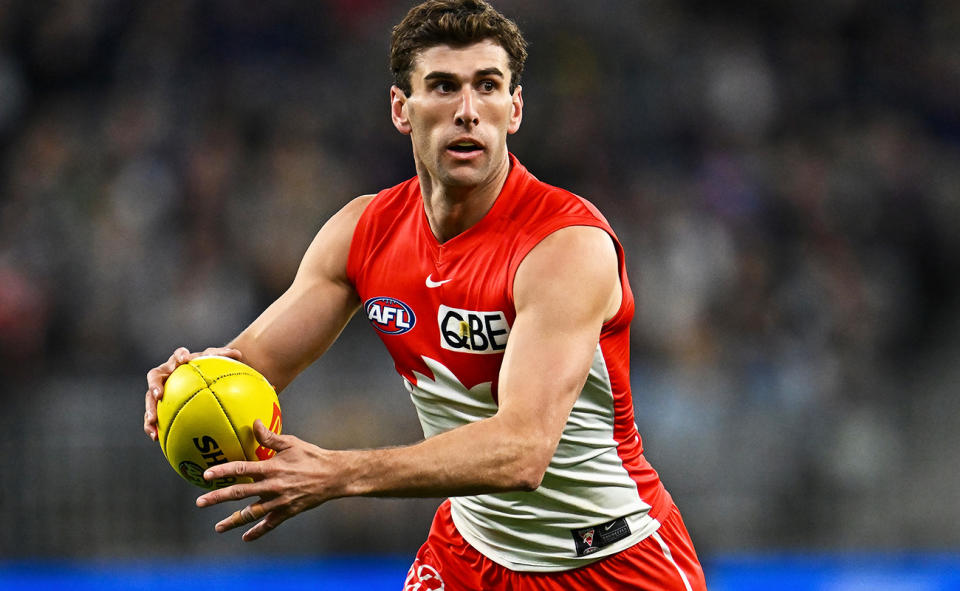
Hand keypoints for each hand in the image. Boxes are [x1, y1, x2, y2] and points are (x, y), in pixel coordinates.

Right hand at [143, 346, 242, 440]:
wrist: (198, 377)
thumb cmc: (207, 367)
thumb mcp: (215, 361)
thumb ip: (224, 356)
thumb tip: (238, 354)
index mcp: (180, 361)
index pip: (178, 355)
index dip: (180, 355)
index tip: (184, 360)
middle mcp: (166, 373)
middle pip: (155, 376)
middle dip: (155, 385)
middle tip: (159, 395)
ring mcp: (160, 388)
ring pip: (150, 398)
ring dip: (149, 409)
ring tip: (153, 422)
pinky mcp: (158, 404)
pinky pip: (152, 415)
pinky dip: (152, 426)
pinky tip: (156, 437)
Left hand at [195, 420, 340, 540]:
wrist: (334, 476)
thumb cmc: (311, 456)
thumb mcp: (291, 443)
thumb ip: (270, 437)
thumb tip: (254, 423)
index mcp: (272, 467)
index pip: (242, 468)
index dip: (223, 471)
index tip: (207, 474)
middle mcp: (273, 486)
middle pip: (240, 493)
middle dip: (218, 497)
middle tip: (200, 502)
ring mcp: (280, 501)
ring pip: (252, 514)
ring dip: (233, 521)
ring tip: (218, 527)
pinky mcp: (288, 511)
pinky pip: (270, 524)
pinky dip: (257, 532)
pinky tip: (245, 537)